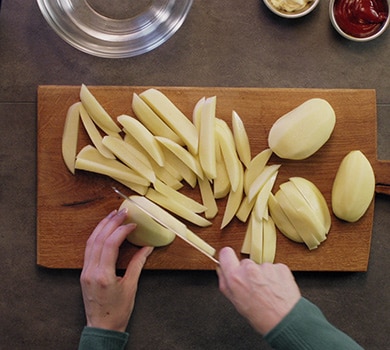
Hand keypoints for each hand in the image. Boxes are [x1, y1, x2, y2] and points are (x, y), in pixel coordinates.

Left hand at [80, 208, 153, 331]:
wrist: (102, 328)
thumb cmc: (117, 312)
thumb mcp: (131, 287)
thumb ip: (138, 263)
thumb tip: (147, 247)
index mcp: (103, 275)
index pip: (111, 244)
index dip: (122, 230)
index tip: (132, 224)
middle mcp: (91, 271)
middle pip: (99, 239)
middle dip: (111, 222)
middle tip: (122, 212)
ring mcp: (85, 271)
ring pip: (91, 241)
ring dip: (102, 226)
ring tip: (112, 215)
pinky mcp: (84, 272)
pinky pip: (88, 248)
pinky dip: (96, 236)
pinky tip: (103, 229)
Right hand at [217, 247, 300, 334]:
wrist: (286, 321)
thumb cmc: (261, 317)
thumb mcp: (236, 303)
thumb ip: (226, 283)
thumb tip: (221, 270)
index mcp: (235, 277)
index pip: (225, 253)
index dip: (227, 258)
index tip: (230, 261)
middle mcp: (249, 269)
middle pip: (245, 263)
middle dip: (248, 272)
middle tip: (254, 288)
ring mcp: (266, 267)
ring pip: (261, 266)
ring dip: (263, 276)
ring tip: (268, 292)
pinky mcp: (280, 267)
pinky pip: (274, 268)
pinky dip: (275, 276)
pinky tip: (277, 289)